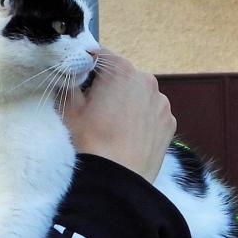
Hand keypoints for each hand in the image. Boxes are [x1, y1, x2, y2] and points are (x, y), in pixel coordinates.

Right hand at [61, 50, 174, 181]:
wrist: (116, 181)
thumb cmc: (90, 143)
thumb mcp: (68, 108)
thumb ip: (68, 82)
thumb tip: (69, 74)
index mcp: (121, 70)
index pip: (100, 56)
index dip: (86, 68)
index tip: (79, 84)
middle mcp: (147, 81)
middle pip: (122, 76)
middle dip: (108, 88)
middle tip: (93, 111)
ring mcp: (161, 103)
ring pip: (138, 95)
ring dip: (126, 104)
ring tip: (111, 128)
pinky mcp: (169, 124)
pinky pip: (151, 114)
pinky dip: (140, 121)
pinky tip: (126, 137)